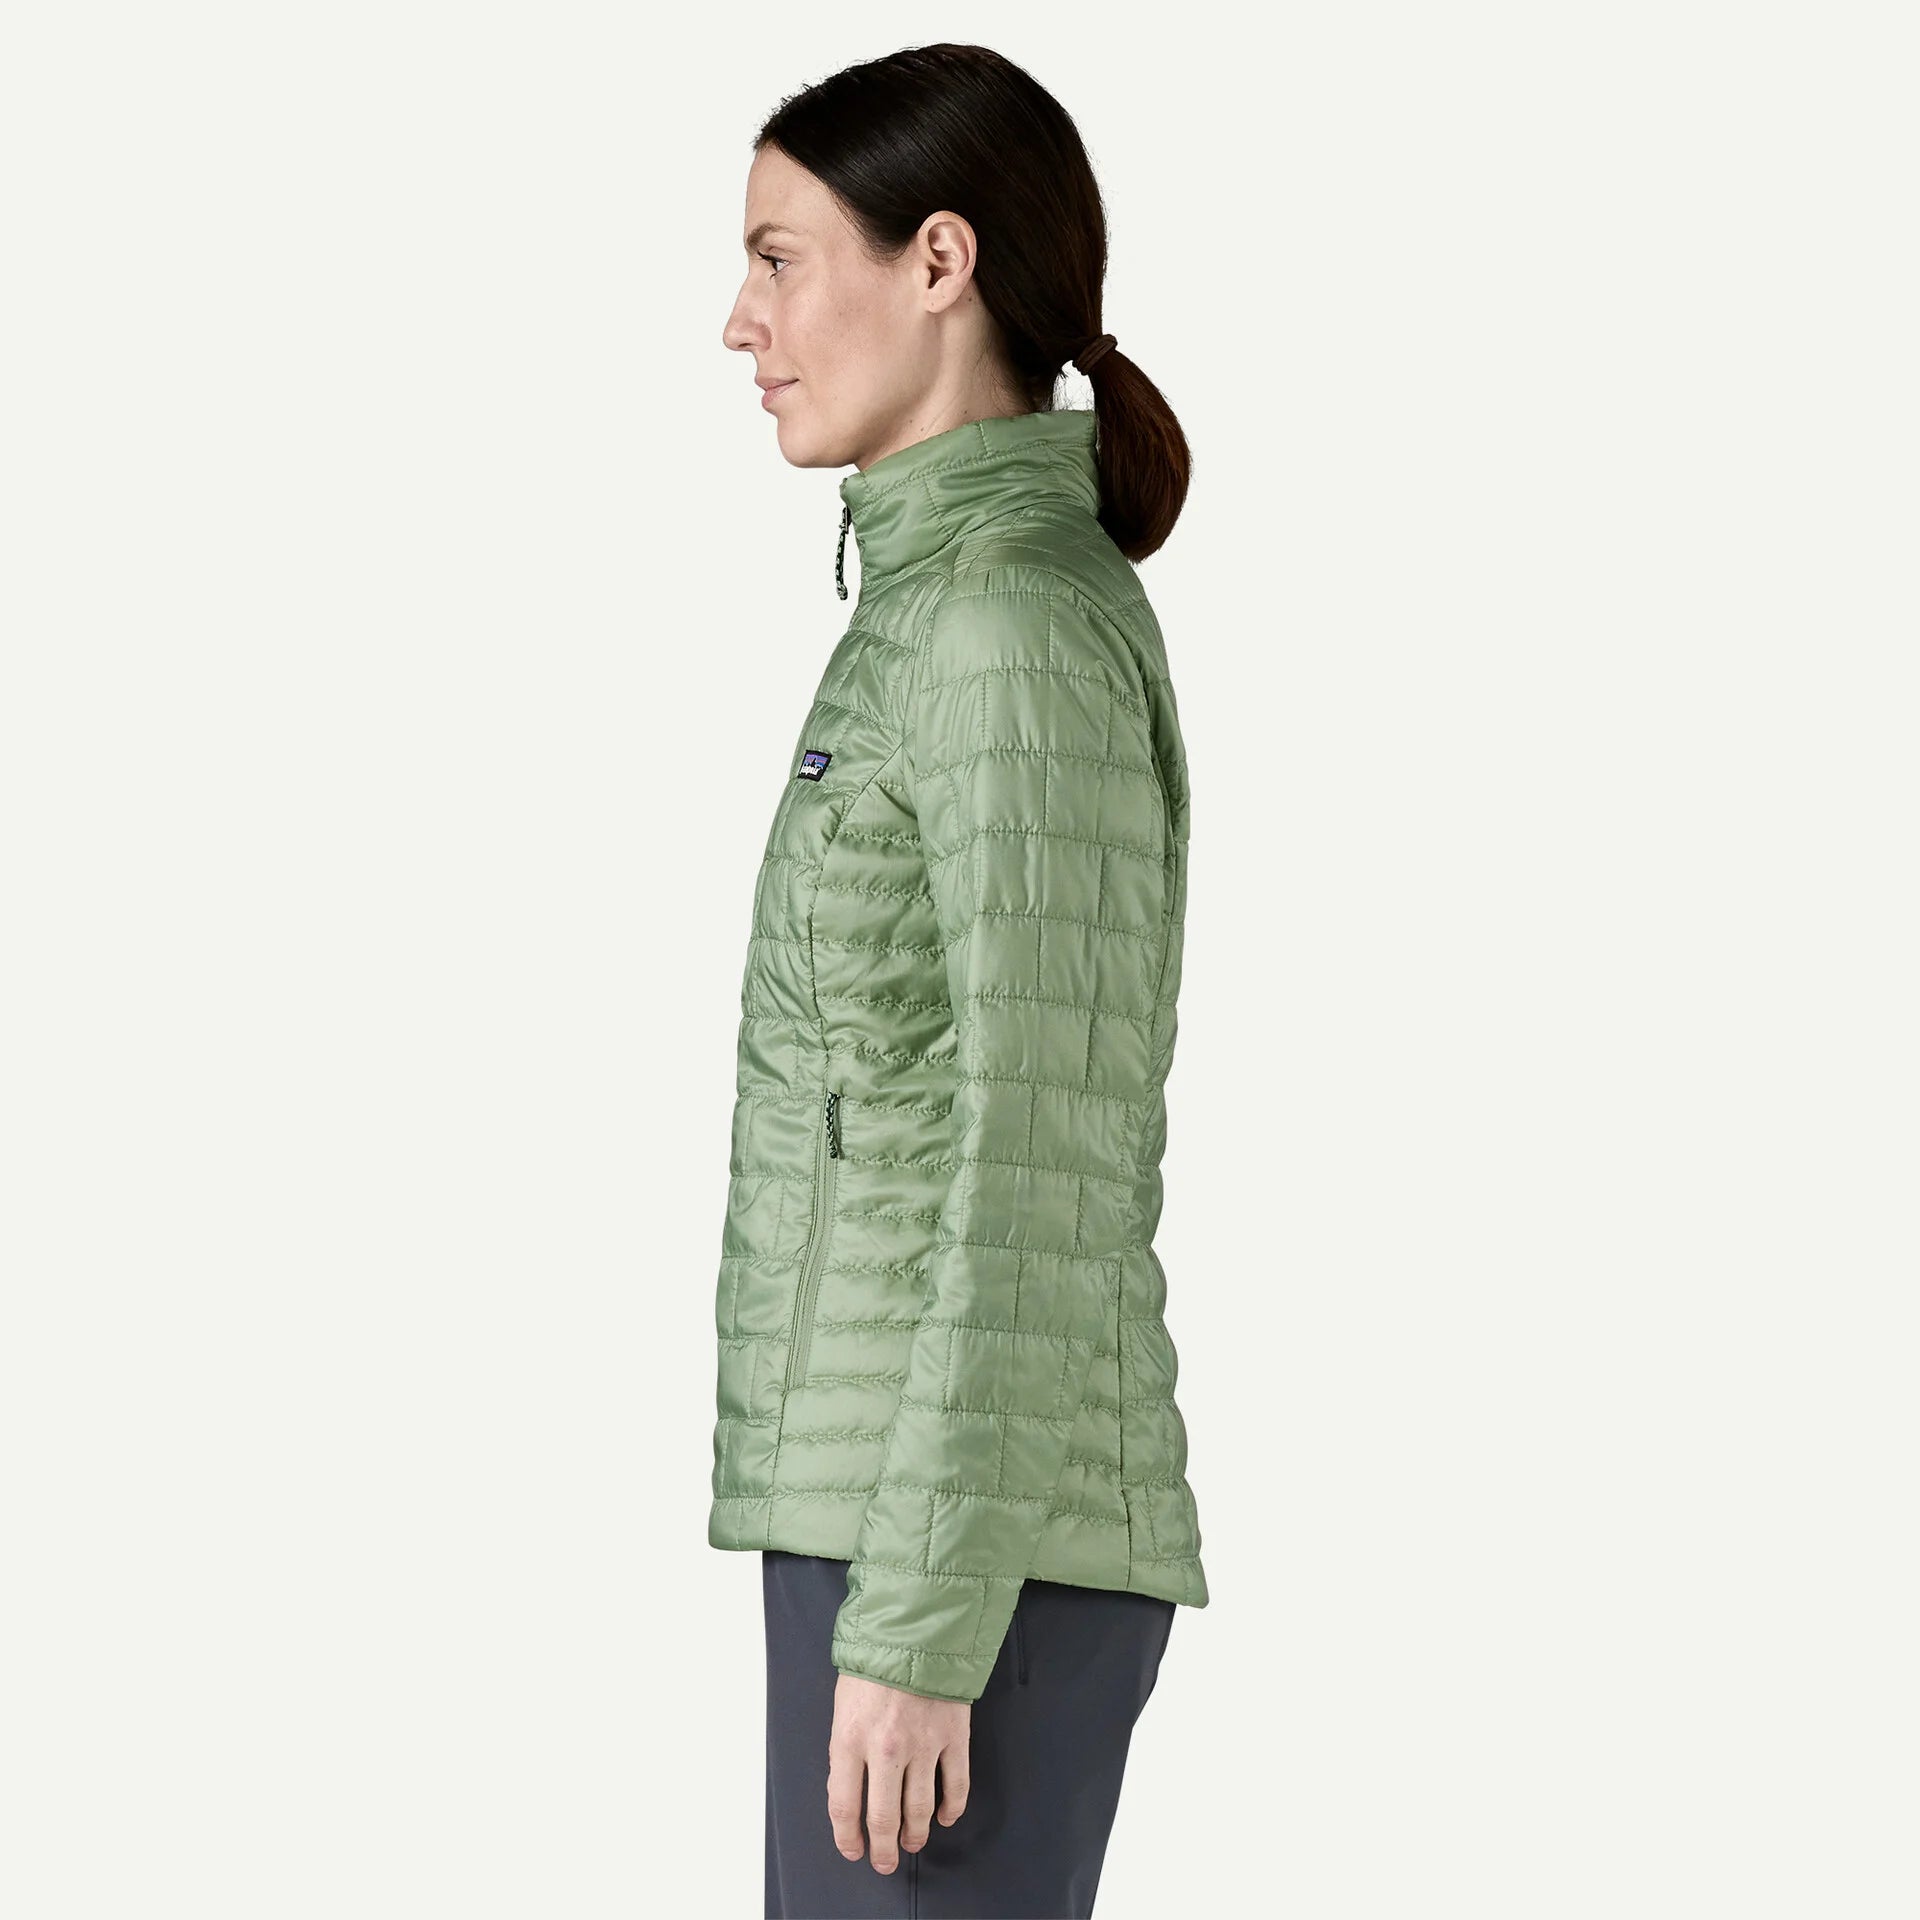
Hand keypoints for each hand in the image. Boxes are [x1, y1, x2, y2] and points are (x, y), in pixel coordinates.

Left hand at [827, 1673, 970, 1872]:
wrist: (916, 1624)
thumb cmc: (874, 1660)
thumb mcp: (843, 1702)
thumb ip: (846, 1747)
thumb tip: (852, 1788)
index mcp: (850, 1738)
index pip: (844, 1806)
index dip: (848, 1837)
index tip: (853, 1849)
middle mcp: (886, 1748)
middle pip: (884, 1818)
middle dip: (883, 1848)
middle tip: (884, 1861)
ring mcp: (924, 1744)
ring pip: (920, 1809)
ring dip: (915, 1834)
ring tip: (912, 1843)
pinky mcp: (954, 1736)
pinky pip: (956, 1785)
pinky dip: (952, 1808)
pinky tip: (946, 1816)